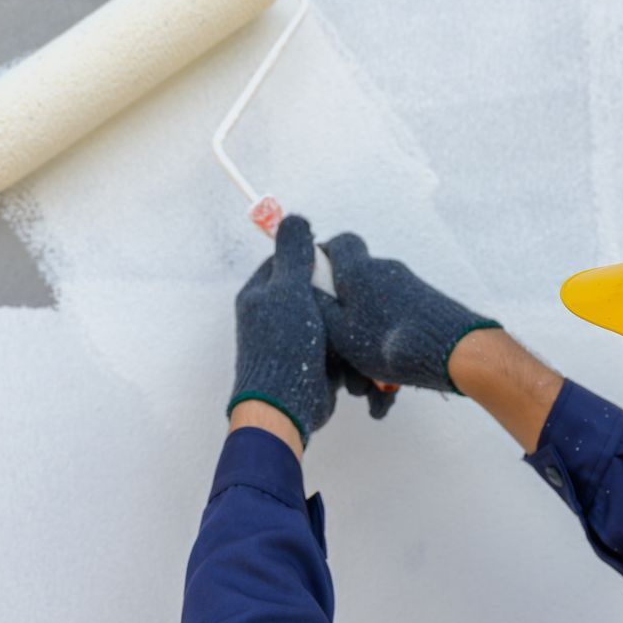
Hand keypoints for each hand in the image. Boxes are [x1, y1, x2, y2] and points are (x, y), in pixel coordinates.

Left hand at [228, 215, 343, 446]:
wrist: (287, 405)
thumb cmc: (282, 346)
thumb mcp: (288, 290)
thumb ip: (293, 254)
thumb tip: (291, 218)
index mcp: (261, 293)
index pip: (289, 259)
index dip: (314, 256)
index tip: (337, 259)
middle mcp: (275, 315)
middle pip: (316, 288)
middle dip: (337, 293)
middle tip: (351, 293)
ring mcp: (296, 339)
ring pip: (330, 317)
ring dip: (347, 324)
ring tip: (357, 325)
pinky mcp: (315, 361)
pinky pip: (338, 344)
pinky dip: (350, 348)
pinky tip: (361, 348)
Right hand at [314, 232, 500, 392]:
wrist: (454, 352)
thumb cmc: (389, 343)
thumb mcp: (339, 332)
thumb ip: (320, 307)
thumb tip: (309, 288)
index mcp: (358, 271)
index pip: (340, 244)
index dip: (324, 259)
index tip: (315, 284)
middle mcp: (384, 272)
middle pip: (356, 287)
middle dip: (345, 323)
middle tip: (340, 352)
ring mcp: (408, 288)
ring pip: (376, 317)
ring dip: (368, 350)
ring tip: (369, 387)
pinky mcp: (426, 306)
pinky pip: (396, 328)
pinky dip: (388, 354)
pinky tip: (388, 388)